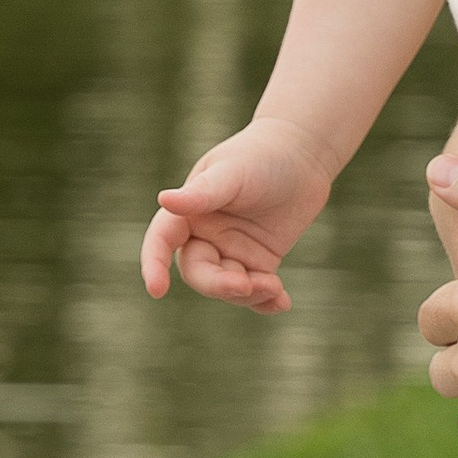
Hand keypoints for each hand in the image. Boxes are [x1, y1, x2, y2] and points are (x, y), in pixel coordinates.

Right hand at [142, 118, 332, 309]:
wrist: (303, 154)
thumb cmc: (261, 155)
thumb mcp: (231, 172)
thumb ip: (202, 192)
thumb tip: (164, 200)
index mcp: (189, 211)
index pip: (162, 240)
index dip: (154, 264)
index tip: (157, 289)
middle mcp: (205, 235)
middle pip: (199, 272)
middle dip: (218, 285)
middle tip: (246, 285)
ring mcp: (232, 251)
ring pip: (228, 287)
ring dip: (248, 294)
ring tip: (274, 288)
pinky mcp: (259, 261)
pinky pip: (256, 290)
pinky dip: (266, 302)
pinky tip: (281, 303)